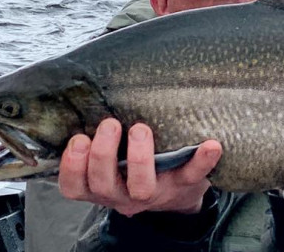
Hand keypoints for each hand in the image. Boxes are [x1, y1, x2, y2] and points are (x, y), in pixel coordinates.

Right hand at [58, 118, 221, 216]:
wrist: (176, 193)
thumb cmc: (135, 163)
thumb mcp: (112, 156)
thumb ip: (98, 134)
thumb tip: (88, 88)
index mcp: (101, 186)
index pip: (74, 187)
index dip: (72, 166)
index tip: (78, 138)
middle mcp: (122, 195)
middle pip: (103, 185)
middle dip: (102, 154)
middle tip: (110, 124)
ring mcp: (154, 193)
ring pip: (140, 188)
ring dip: (138, 158)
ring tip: (141, 129)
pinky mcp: (184, 185)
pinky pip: (193, 175)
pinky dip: (202, 160)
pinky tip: (212, 145)